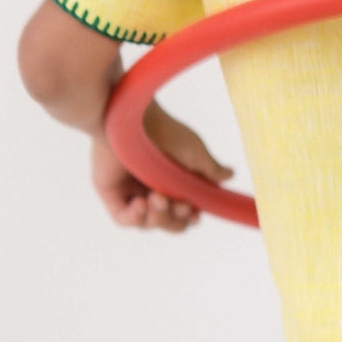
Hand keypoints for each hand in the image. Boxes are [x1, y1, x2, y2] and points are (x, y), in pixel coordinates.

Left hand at [91, 101, 234, 230]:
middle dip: (176, 219)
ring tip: (157, 198)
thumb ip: (211, 170)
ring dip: (158, 218)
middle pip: (167, 222)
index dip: (189, 218)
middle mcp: (151, 187)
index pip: (182, 212)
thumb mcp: (195, 153)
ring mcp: (130, 191)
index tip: (195, 213)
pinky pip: (123, 219)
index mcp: (172, 181)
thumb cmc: (165, 131)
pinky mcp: (111, 192)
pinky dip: (135, 218)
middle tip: (180, 205)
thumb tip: (230, 175)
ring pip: (147, 223)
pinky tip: (141, 203)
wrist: (134, 118)